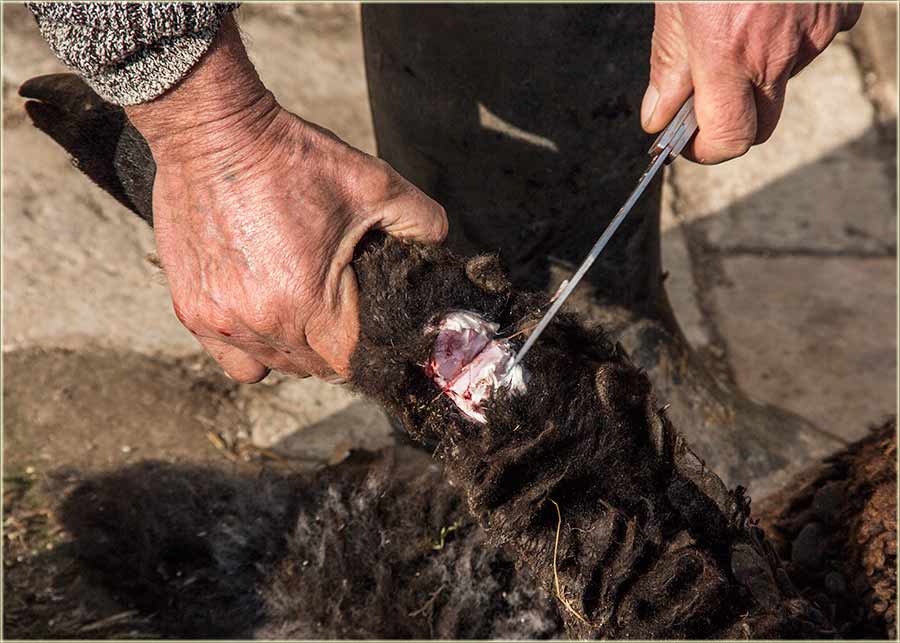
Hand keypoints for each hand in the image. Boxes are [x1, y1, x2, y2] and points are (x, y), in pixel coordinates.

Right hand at [127, 17, 446, 382]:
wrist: (212, 131)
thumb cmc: (291, 159)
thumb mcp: (375, 183)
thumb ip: (424, 223)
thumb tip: (441, 253)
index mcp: (307, 301)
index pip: (352, 360)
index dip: (372, 346)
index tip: (376, 322)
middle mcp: (259, 324)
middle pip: (316, 367)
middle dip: (339, 344)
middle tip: (347, 305)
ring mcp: (219, 322)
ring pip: (276, 365)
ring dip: (299, 347)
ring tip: (308, 305)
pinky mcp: (191, 311)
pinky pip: (234, 359)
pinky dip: (256, 347)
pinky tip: (268, 314)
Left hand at [642, 3, 861, 163]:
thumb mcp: (674, 7)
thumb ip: (668, 67)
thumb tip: (659, 116)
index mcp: (728, 54)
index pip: (729, 140)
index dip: (706, 150)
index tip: (688, 142)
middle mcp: (777, 52)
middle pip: (762, 125)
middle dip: (734, 121)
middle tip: (706, 94)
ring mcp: (815, 31)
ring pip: (785, 78)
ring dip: (759, 68)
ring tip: (737, 19)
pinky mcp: (840, 9)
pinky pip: (814, 40)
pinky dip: (790, 34)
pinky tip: (772, 4)